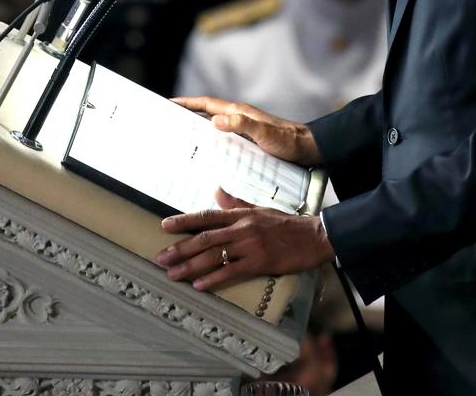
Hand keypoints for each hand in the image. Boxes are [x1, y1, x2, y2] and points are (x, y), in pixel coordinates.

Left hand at [157, 190, 333, 290]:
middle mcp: (242, 228)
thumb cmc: (285, 224)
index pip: (206, 216)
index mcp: (240, 215)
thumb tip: (216, 190)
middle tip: (161, 257)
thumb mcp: (259, 209)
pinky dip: (214, 278)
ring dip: (191, 265)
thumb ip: (235, 203)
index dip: (184, 221)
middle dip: (180, 248)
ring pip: (214, 255)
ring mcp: (250, 245)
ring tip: (173, 273)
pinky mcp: (260, 262)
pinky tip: (199, 285)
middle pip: (205, 238)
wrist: (314, 236)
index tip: (164, 226)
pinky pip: (232, 271)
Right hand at [173, 96, 321, 165]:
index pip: (207, 104)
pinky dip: (211, 142)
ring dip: (198, 130)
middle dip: (187, 116)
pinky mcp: (249, 141)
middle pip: (207, 114)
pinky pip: (223, 139)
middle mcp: (239, 118)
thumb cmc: (289, 142)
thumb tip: (215, 121)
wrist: (308, 150)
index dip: (187, 103)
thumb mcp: (265, 134)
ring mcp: (244, 129)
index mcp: (239, 113)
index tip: (169, 103)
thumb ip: (242, 124)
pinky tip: (207, 155)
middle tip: (168, 123)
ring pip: (214, 127)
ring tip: (181, 141)